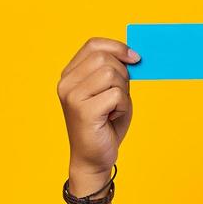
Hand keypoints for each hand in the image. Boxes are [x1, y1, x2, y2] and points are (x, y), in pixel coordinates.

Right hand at [57, 36, 140, 178]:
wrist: (93, 159)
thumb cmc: (104, 125)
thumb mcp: (109, 92)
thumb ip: (115, 72)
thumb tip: (133, 55)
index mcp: (70, 75)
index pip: (93, 45)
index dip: (117, 47)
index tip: (135, 58)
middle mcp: (66, 83)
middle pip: (104, 58)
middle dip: (123, 74)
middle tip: (120, 97)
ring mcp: (73, 96)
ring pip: (112, 75)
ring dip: (123, 92)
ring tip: (114, 109)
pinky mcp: (84, 111)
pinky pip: (116, 95)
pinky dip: (123, 107)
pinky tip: (113, 118)